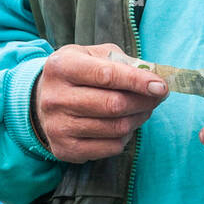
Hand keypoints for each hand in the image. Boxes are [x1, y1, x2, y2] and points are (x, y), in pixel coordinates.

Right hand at [32, 43, 167, 162]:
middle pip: (114, 105)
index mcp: (62, 66)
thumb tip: (154, 80)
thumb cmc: (77, 73)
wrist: (41, 100)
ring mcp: (57, 126)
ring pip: (115, 128)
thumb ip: (123, 63)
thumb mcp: (93, 55)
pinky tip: (125, 125)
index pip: (107, 75)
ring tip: (144, 109)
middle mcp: (55, 97)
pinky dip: (125, 137)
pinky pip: (109, 147)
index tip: (161, 86)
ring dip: (139, 119)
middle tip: (158, 97)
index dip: (138, 81)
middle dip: (144, 101)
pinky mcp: (64, 148)